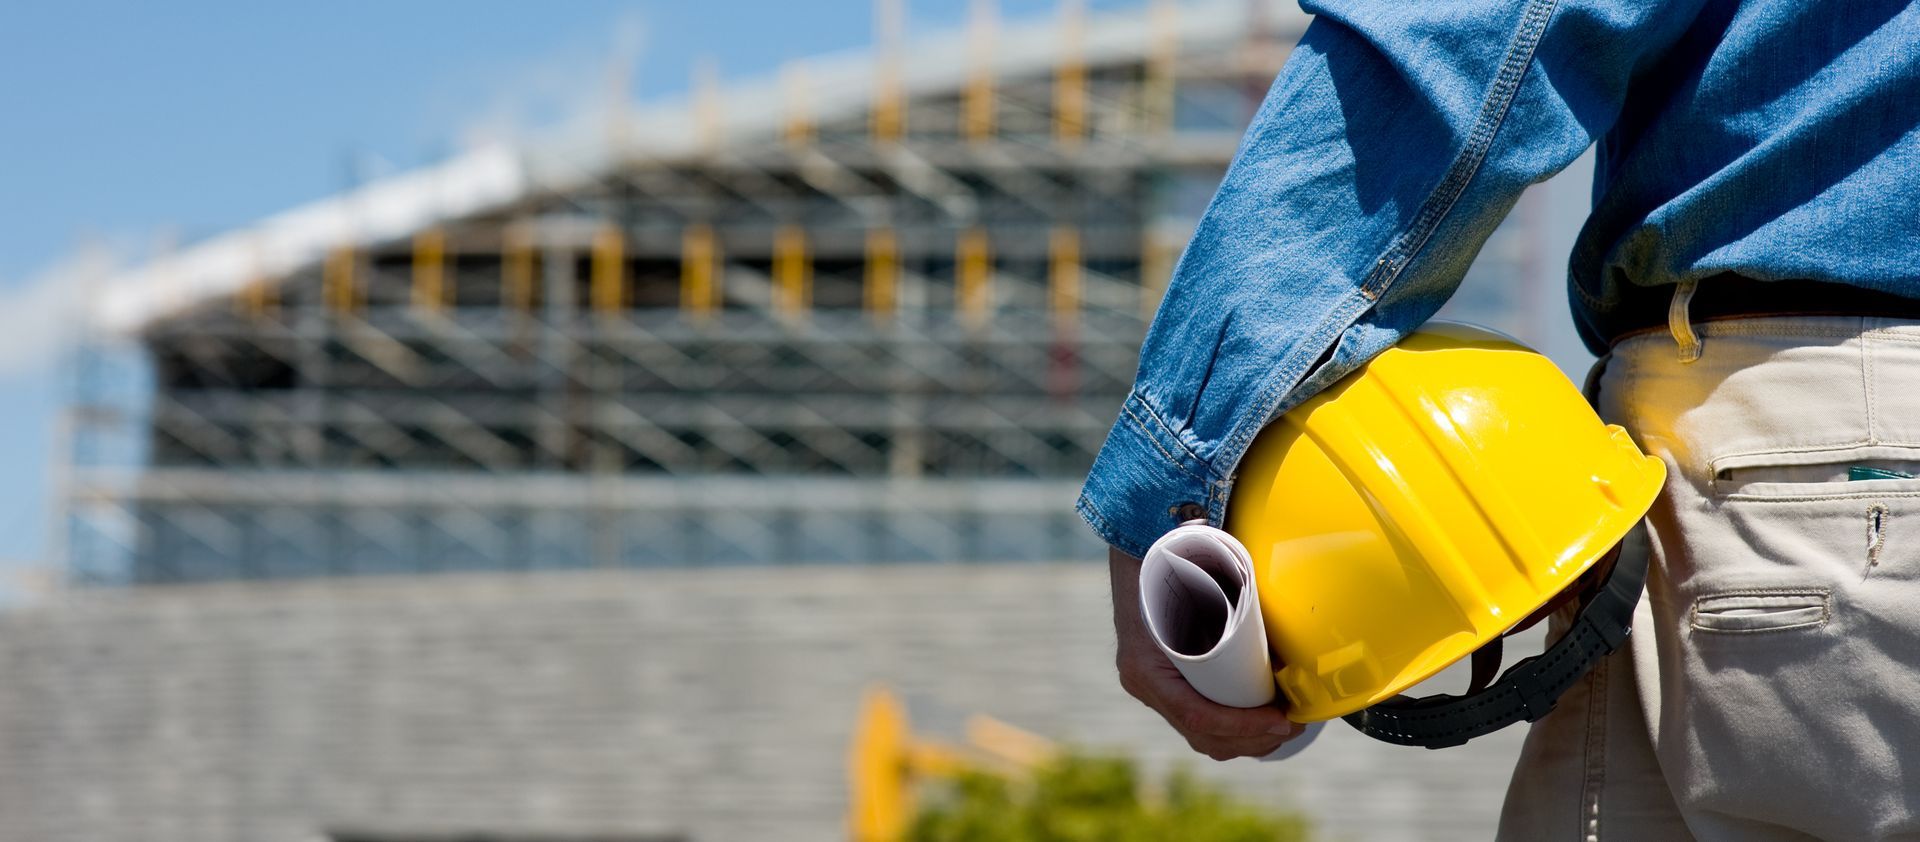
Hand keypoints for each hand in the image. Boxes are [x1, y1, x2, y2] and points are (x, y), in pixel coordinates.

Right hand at [1108, 544, 1301, 759]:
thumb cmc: (1172, 563)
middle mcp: (1143, 685)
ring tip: (1284, 725)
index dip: (1242, 725)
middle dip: (1254, 739)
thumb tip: (1284, 640)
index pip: (1197, 715)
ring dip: (1246, 740)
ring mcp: (1150, 689)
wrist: (1139, 554)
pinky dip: (1232, 730)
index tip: (1281, 719)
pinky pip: (1198, 722)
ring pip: (1201, 736)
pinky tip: (1260, 724)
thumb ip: (1229, 599)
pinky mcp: (1164, 687)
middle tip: (1294, 723)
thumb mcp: (1198, 580)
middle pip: (1202, 736)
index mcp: (1146, 666)